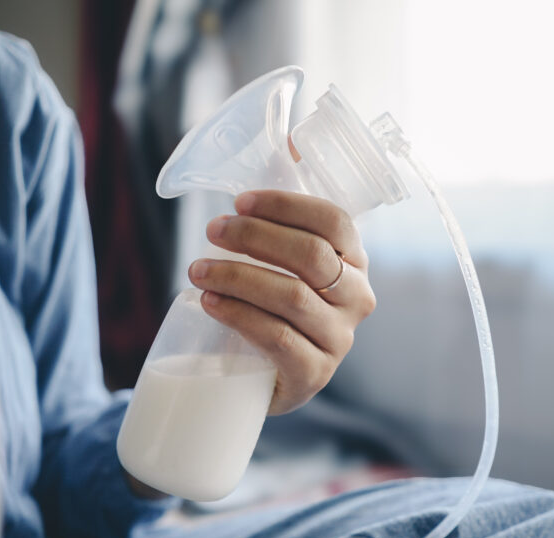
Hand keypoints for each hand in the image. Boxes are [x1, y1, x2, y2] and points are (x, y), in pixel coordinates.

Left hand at [188, 190, 375, 414]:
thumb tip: (289, 142)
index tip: (238, 202)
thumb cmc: (275, 309)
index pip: (333, 221)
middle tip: (212, 231)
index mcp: (355, 262)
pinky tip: (210, 302)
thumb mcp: (287, 263)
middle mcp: (357, 299)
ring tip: (197, 271)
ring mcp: (339, 340)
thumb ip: (290, 213)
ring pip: (290, 296)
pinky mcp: (314, 374)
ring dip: (236, 276)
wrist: (268, 379)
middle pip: (309, 255)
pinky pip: (278, 337)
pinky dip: (239, 315)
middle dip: (253, 236)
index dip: (284, 206)